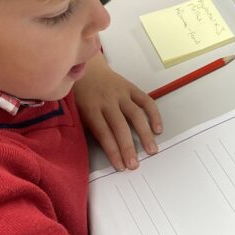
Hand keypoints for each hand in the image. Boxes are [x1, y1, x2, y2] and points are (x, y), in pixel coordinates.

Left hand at [73, 54, 162, 170]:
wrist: (87, 68)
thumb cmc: (81, 94)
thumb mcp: (77, 110)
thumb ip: (89, 126)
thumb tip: (106, 149)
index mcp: (90, 108)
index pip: (103, 133)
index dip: (112, 151)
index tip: (120, 166)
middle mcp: (107, 100)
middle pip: (119, 126)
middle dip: (128, 147)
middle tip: (135, 164)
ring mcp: (120, 93)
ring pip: (135, 115)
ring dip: (145, 134)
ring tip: (152, 150)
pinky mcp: (131, 87)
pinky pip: (146, 101)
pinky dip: (154, 115)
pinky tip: (158, 129)